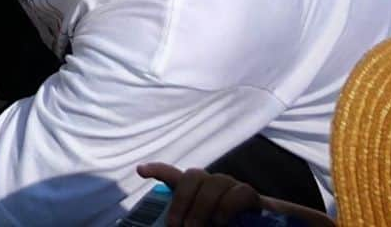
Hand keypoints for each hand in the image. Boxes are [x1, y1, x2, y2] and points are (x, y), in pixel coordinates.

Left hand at [137, 163, 261, 226]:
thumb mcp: (203, 224)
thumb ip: (188, 222)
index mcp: (197, 192)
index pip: (175, 175)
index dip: (158, 169)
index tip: (140, 170)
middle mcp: (213, 184)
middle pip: (193, 176)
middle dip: (181, 200)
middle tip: (176, 226)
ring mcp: (232, 186)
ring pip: (214, 182)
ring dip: (202, 206)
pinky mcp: (251, 195)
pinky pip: (239, 192)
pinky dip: (227, 206)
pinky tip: (221, 221)